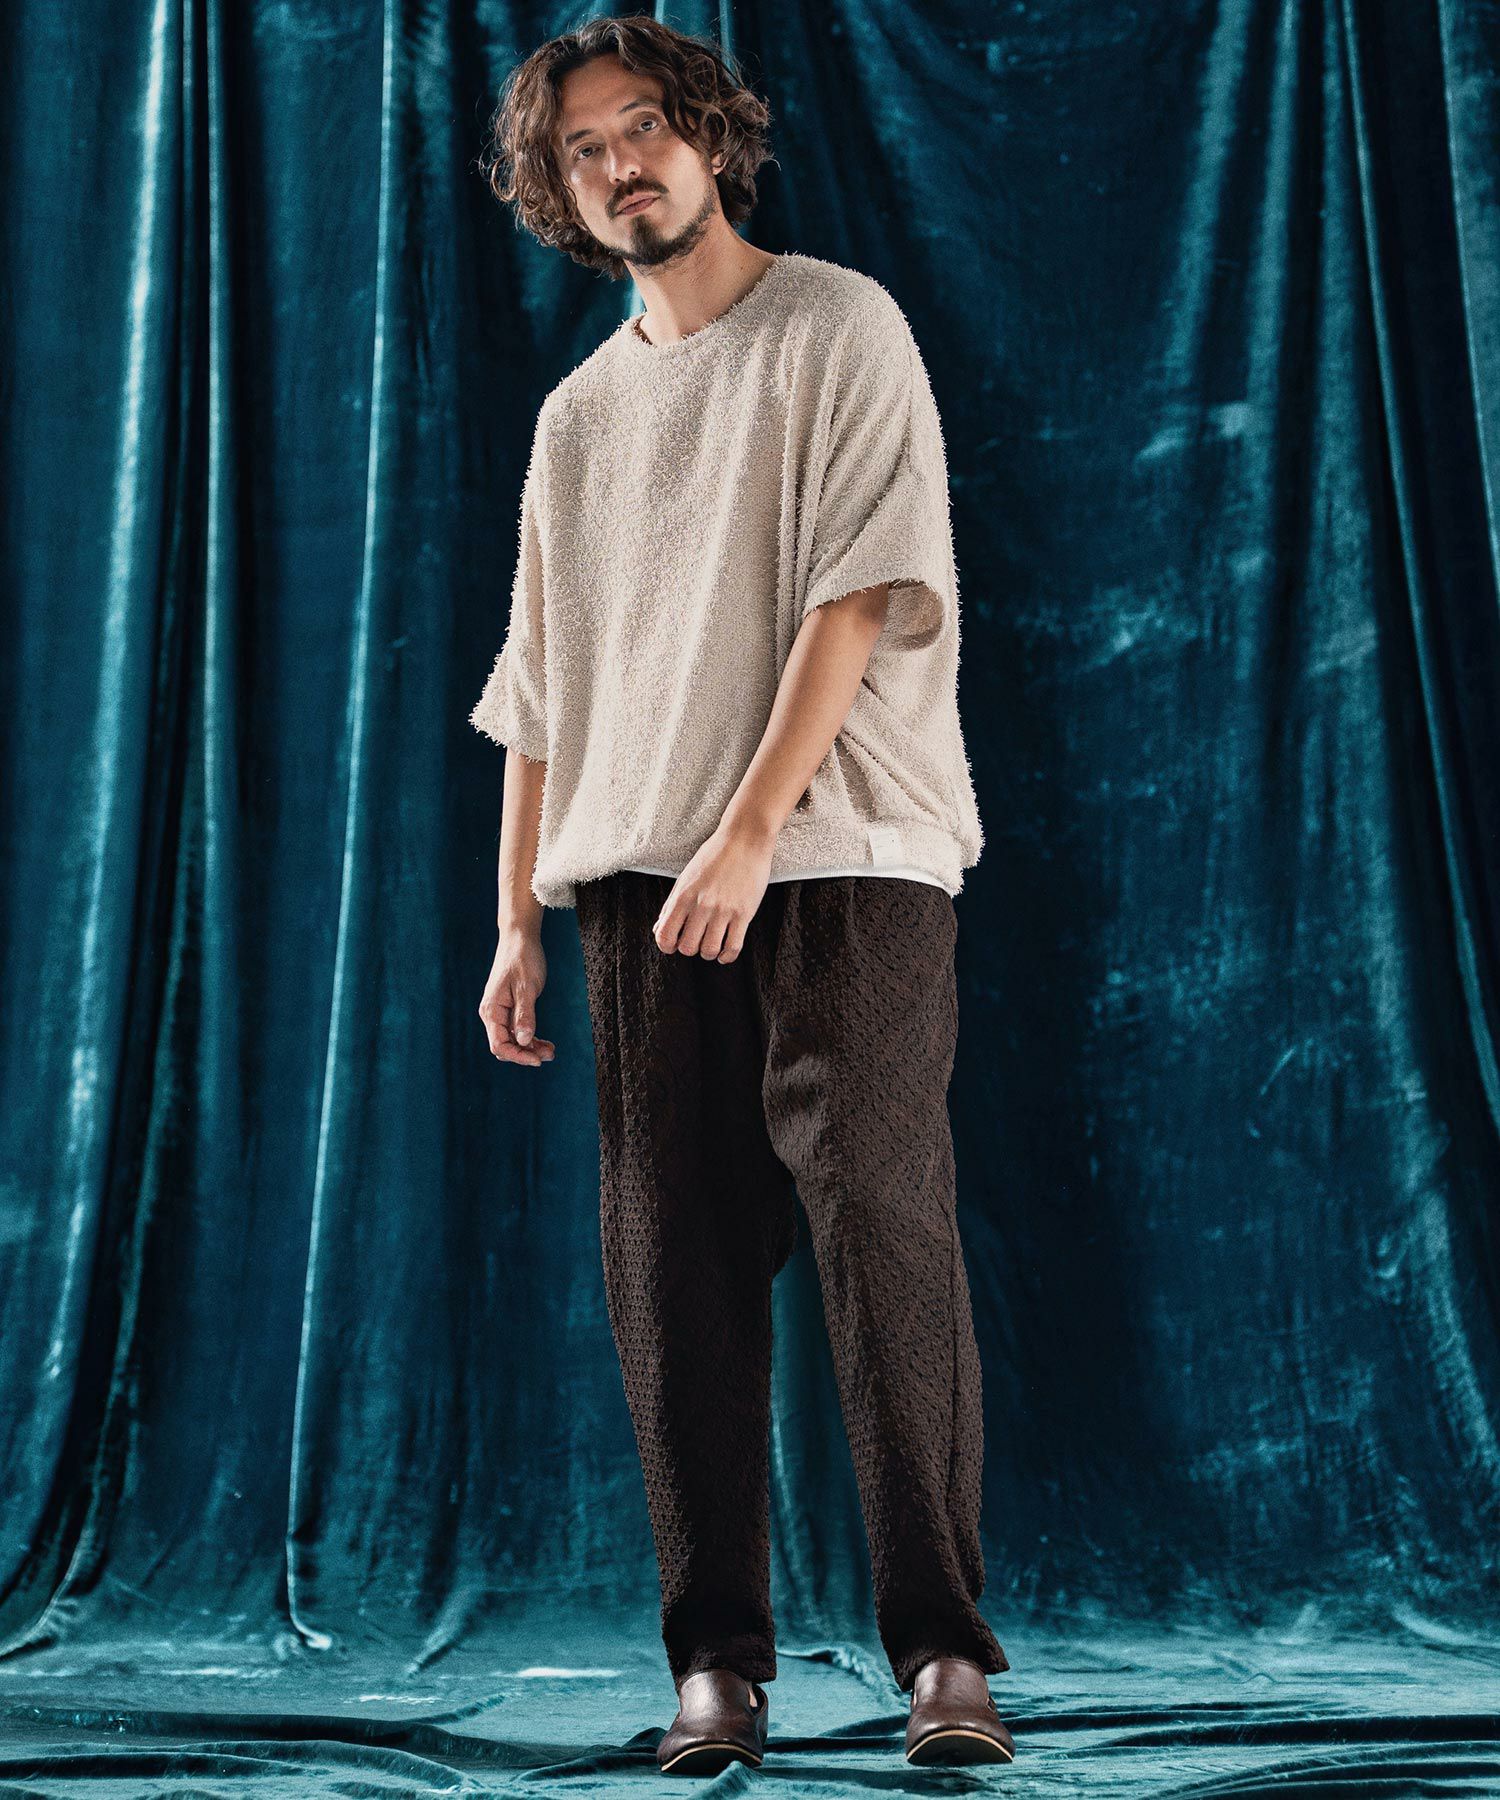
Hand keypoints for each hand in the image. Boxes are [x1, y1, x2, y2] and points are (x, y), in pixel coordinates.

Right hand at [479, 925, 555, 1063]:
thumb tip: (524, 1041)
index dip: (518, 1056)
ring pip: (513, 1040)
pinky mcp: (509, 1009)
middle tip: (550, 1055)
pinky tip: (545, 1043)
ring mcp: (500, 1012)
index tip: (538, 1060)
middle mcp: (492, 1014)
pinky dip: (530, 1038)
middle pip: (505, 1046)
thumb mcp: (527, 987)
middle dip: (526, 1054)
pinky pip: (517, 1031)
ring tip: (551, 1051)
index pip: (499, 1045)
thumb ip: (525, 1015)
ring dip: (531, 1048)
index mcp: (491, 1011)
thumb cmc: (523, 959)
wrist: (520, 939)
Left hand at [654, 823, 775, 961]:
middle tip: (696, 941)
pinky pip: (733, 947)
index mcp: (683, 895)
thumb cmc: (715, 855)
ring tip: (711, 946)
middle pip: (687, 947)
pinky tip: (725, 952)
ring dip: (708, 953)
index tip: (673, 946)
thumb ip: (671, 905)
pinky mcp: (744, 914)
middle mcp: (701, 905)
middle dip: (689, 949)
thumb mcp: (686, 877)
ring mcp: (724, 910)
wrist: (745, 839)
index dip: (666, 946)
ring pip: (709, 951)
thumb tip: (659, 929)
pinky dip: (727, 956)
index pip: (665, 935)